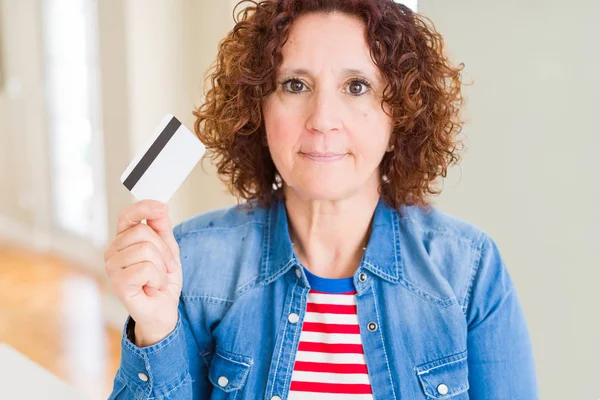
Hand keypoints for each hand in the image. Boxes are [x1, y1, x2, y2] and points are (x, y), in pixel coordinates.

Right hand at [104, 199, 181, 346]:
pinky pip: (145, 268)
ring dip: (161, 267)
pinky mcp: (118, 284)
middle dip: (163, 250)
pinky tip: (152, 287)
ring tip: (157, 279)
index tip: (161, 208)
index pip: (127, 216)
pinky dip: (157, 278)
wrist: (163, 310)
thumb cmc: (162, 280)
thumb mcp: (168, 249)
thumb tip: (160, 206)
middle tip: (165, 267)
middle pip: (142, 233)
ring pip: (145, 250)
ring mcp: (112, 268)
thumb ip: (162, 228)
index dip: (143, 208)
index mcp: (123, 241)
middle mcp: (113, 252)